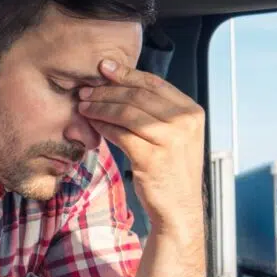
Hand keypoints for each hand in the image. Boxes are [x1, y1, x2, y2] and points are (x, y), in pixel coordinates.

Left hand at [77, 59, 204, 232]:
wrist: (179, 208)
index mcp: (192, 112)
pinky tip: (92, 124)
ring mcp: (170, 140)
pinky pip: (120, 134)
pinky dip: (103, 126)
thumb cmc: (171, 170)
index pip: (155, 84)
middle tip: (86, 90)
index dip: (127, 73)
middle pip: (138, 95)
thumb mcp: (175, 135)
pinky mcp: (152, 157)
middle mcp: (184, 123)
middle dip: (108, 90)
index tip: (104, 68)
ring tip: (84, 106)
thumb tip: (123, 84)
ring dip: (101, 107)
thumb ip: (158, 111)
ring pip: (126, 112)